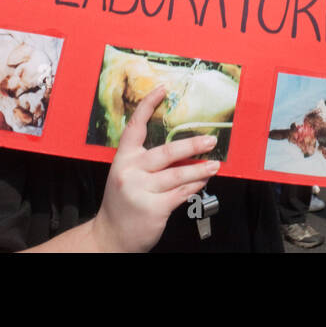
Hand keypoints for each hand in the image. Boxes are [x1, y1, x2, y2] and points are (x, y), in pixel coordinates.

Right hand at [89, 85, 220, 252]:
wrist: (111, 236)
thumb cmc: (122, 203)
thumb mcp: (127, 176)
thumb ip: (147, 162)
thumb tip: (181, 150)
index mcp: (123, 159)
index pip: (135, 126)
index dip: (148, 105)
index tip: (162, 90)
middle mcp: (130, 172)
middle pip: (167, 152)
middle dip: (192, 145)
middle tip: (211, 139)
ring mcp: (141, 190)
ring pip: (178, 174)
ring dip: (200, 169)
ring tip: (213, 164)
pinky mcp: (154, 208)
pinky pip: (181, 193)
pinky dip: (195, 185)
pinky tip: (203, 180)